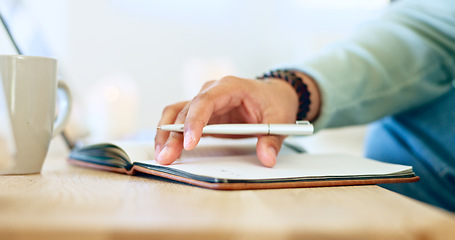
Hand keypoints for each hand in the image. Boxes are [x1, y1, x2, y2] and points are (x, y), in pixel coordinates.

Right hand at [154, 75, 299, 166]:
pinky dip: (170, 133)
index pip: (206, 101)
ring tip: (161, 154)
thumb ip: (272, 140)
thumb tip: (267, 158)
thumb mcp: (279, 119)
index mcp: (230, 87)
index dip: (195, 121)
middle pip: (186, 110)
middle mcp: (212, 92)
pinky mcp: (202, 114)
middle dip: (174, 134)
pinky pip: (180, 120)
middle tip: (167, 156)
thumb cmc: (274, 102)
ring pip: (176, 113)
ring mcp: (205, 102)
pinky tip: (165, 148)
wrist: (273, 94)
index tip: (190, 142)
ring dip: (166, 133)